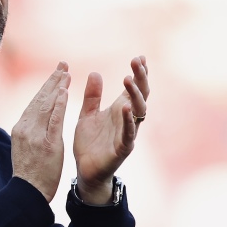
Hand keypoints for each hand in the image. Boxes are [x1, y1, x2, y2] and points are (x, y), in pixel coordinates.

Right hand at [11, 62, 70, 202]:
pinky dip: (59, 103)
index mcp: (21, 127)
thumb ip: (32, 130)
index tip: (55, 75)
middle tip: (62, 65)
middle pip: (39, 99)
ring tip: (66, 73)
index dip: (45, 87)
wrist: (27, 191)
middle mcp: (26, 127)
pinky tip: (65, 91)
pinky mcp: (47, 142)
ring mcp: (35, 134)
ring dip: (56, 87)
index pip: (34, 102)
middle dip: (52, 81)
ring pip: (46, 105)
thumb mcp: (26, 146)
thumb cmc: (30, 172)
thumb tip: (37, 118)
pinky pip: (53, 119)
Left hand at [73, 56, 148, 203]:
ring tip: (128, 79)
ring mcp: (127, 133)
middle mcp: (127, 119)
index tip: (139, 57)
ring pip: (139, 111)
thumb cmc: (89, 142)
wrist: (85, 170)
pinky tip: (126, 107)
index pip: (133, 88)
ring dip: (135, 95)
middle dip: (140, 78)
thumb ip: (92, 96)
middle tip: (137, 61)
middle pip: (140, 95)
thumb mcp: (87, 114)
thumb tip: (95, 72)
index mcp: (119, 110)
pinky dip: (129, 120)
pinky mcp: (123, 148)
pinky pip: (129, 133)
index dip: (138, 73)